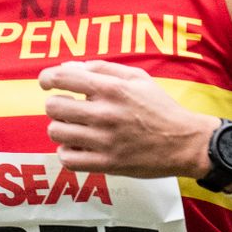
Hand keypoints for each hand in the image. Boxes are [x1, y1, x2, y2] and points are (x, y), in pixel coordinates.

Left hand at [38, 62, 215, 178]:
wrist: (185, 142)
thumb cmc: (160, 108)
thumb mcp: (138, 78)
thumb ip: (103, 68)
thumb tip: (70, 67)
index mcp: (112, 88)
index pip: (63, 78)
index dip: (47, 78)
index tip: (46, 82)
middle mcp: (105, 113)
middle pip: (53, 107)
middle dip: (56, 105)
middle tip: (68, 109)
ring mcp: (105, 141)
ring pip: (56, 133)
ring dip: (61, 129)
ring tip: (74, 128)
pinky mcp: (107, 164)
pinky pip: (68, 159)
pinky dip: (67, 153)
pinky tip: (78, 147)